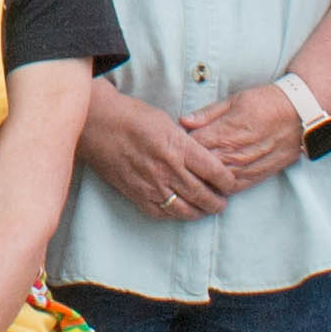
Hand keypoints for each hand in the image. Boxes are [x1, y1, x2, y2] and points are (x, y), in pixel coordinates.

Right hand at [83, 82, 234, 223]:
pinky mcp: (136, 194)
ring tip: (205, 210)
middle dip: (217, 202)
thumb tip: (201, 156)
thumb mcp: (167, 121)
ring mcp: (151, 185)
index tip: (231, 183)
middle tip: (222, 203)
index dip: (227, 181)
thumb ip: (185, 142)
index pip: (214, 171)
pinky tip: (180, 211)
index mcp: (179, 147)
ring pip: (184, 209)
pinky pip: (160, 212)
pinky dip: (174, 214)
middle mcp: (168, 169)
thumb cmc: (133, 116)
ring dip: (199, 213)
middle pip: (203, 195)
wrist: (99, 125)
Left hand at [180, 84, 308, 193]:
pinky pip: (233, 188)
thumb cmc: (266, 103)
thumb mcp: (234, 100)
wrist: (300, 116)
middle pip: (199, 168)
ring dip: (202, 180)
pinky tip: (212, 184)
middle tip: (178, 163)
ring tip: (192, 176)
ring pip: (214, 182)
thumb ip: (207, 114)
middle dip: (187, 166)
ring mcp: (245, 168)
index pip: (191, 147)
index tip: (173, 144)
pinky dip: (220, 188)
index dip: (179, 146)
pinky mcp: (257, 176)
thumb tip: (183, 121)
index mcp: (224, 133)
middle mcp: (233, 154)